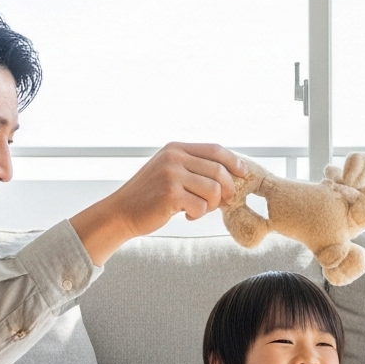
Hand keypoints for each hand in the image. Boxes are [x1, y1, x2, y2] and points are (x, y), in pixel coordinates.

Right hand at [72, 143, 248, 261]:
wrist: (120, 212)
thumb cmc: (148, 196)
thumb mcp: (168, 172)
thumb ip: (193, 168)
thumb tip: (230, 177)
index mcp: (175, 148)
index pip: (215, 150)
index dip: (234, 162)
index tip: (243, 174)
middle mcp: (173, 157)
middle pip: (219, 170)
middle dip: (226, 190)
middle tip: (222, 202)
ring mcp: (171, 174)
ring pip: (214, 189)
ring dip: (211, 204)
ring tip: (197, 209)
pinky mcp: (170, 194)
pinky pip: (201, 206)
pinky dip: (198, 214)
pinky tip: (185, 215)